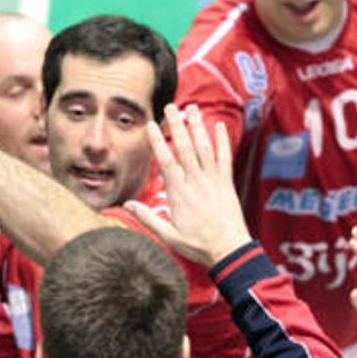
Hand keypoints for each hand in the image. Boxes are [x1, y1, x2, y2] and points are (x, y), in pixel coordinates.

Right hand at [125, 104, 250, 266]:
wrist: (229, 250)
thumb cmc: (197, 245)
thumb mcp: (167, 235)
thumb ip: (147, 217)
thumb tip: (127, 204)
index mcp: (178, 194)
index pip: (166, 162)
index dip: (158, 142)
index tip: (151, 125)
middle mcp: (195, 182)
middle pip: (185, 148)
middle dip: (177, 125)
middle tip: (171, 106)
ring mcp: (213, 181)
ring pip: (204, 148)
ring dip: (198, 127)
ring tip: (192, 108)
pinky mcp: (227, 183)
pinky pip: (224, 158)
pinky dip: (222, 141)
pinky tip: (219, 126)